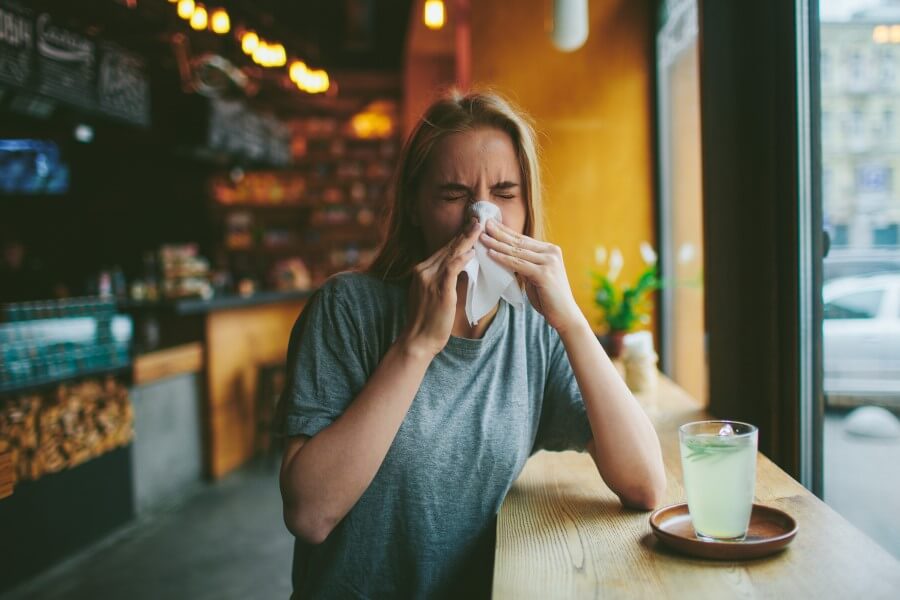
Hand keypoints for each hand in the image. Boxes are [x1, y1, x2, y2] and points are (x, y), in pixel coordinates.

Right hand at [400, 217, 481, 357]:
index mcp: (421, 271)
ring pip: (450, 253)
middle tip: (479, 218)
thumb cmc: (428, 322)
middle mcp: (423, 270)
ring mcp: (429, 279)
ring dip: (466, 239)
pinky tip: (472, 251)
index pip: (443, 250)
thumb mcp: (433, 296)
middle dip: (464, 233)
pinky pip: (452, 268)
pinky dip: (462, 258)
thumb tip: (464, 269)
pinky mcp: (439, 288)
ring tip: (479, 227)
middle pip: (447, 247)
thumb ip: (444, 281)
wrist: (418, 340)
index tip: (471, 226)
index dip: (458, 238)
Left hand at [480, 219, 586, 334]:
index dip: (506, 231)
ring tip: (483, 238)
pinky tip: (491, 254)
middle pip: (519, 241)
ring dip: (498, 244)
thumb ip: (525, 263)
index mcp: (550, 250)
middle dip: (500, 233)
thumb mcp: (535, 275)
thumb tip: (507, 255)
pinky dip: (504, 259)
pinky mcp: (544, 274)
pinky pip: (519, 264)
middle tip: (484, 224)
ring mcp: (549, 262)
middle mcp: (551, 252)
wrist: (565, 315)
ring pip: (517, 251)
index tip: (491, 224)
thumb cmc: (548, 297)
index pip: (523, 239)